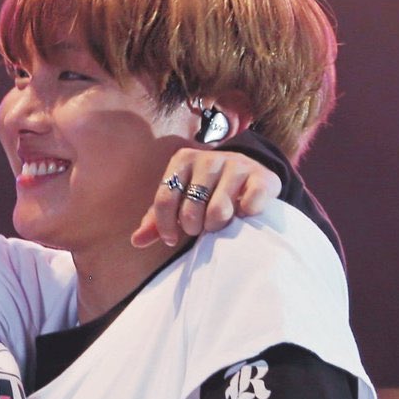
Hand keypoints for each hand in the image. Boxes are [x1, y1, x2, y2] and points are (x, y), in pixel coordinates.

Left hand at [132, 149, 281, 246]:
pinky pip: (248, 206)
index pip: (164, 199)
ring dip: (218, 225)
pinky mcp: (262, 177)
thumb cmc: (207, 191)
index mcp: (182, 160)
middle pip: (191, 210)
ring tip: (219, 222)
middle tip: (201, 226)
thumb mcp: (180, 200)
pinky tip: (243, 213)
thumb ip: (157, 219)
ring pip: (218, 211)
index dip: (165, 225)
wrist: (251, 173)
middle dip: (194, 227)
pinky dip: (245, 216)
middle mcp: (209, 157)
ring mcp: (236, 164)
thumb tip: (136, 240)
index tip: (171, 239)